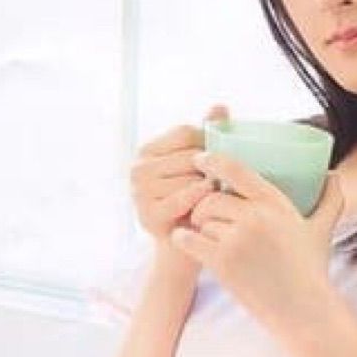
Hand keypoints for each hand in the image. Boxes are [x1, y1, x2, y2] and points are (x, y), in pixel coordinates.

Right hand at [129, 104, 229, 275]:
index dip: (208, 145)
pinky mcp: (148, 214)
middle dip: (209, 170)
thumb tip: (220, 106)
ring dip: (207, 188)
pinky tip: (206, 207)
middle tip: (216, 187)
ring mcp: (138, 192)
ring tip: (210, 200)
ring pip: (189, 176)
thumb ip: (209, 135)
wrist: (188, 249)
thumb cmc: (198, 203)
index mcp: (147, 151)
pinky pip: (184, 197)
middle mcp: (136, 169)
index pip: (185, 132)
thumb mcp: (203, 166)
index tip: (215, 164)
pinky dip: (200, 200)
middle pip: (189, 154)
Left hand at [169, 151, 344, 334]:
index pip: (236, 169)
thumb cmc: (311, 269)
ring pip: (201, 219)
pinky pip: (190, 240)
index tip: (200, 158)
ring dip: (198, 225)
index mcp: (275, 203)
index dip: (212, 160)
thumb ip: (331, 198)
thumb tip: (334, 174)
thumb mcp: (323, 229)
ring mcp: (237, 240)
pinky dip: (184, 239)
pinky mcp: (222, 262)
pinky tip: (184, 239)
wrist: (303, 310)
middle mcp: (255, 217)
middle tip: (204, 214)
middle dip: (203, 204)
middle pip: (211, 197)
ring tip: (205, 234)